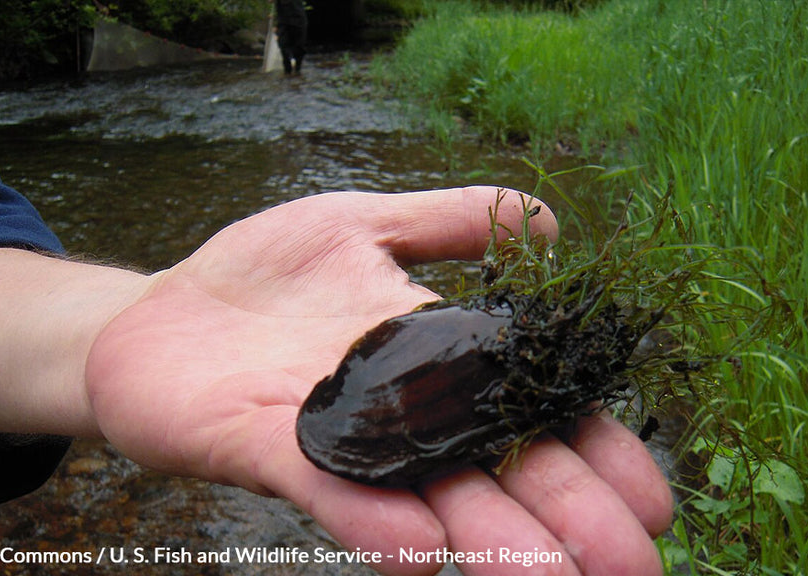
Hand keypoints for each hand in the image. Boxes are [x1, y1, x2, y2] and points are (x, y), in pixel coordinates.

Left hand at [85, 187, 671, 575]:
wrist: (153, 316)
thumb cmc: (261, 276)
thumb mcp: (363, 223)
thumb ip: (448, 220)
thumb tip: (553, 223)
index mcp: (436, 361)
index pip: (535, 415)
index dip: (598, 457)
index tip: (655, 502)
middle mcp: (401, 416)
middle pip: (499, 473)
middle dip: (569, 522)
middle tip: (631, 572)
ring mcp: (338, 438)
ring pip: (429, 496)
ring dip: (491, 541)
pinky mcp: (266, 448)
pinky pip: (327, 487)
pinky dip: (373, 517)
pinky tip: (417, 550)